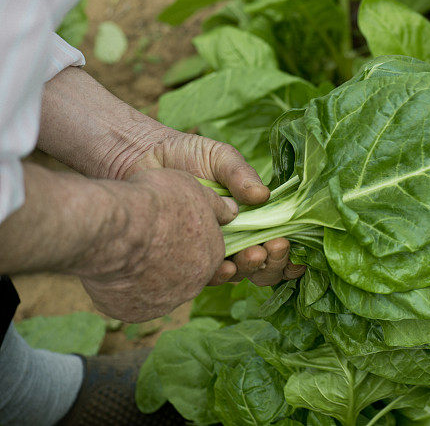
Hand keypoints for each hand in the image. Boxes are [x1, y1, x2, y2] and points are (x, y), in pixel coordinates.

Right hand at [78, 168, 232, 321]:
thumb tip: (231, 211)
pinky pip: (133, 302)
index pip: (205, 250)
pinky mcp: (137, 312)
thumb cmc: (156, 203)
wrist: (116, 230)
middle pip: (184, 272)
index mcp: (213, 255)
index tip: (169, 227)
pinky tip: (114, 270)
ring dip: (148, 276)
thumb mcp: (193, 190)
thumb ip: (215, 205)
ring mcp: (166, 302)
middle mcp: (195, 284)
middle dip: (170, 259)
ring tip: (128, 253)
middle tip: (149, 240)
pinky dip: (125, 290)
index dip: (186, 238)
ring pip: (158, 289)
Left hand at [114, 127, 304, 286]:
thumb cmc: (185, 154)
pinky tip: (222, 266)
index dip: (288, 249)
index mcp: (251, 214)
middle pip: (264, 264)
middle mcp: (235, 236)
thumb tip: (263, 196)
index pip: (276, 239)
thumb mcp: (220, 158)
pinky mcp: (187, 258)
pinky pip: (207, 276)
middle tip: (272, 248)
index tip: (285, 242)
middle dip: (274, 262)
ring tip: (251, 255)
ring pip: (240, 273)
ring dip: (251, 268)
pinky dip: (220, 275)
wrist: (141, 159)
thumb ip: (241, 175)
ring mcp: (211, 249)